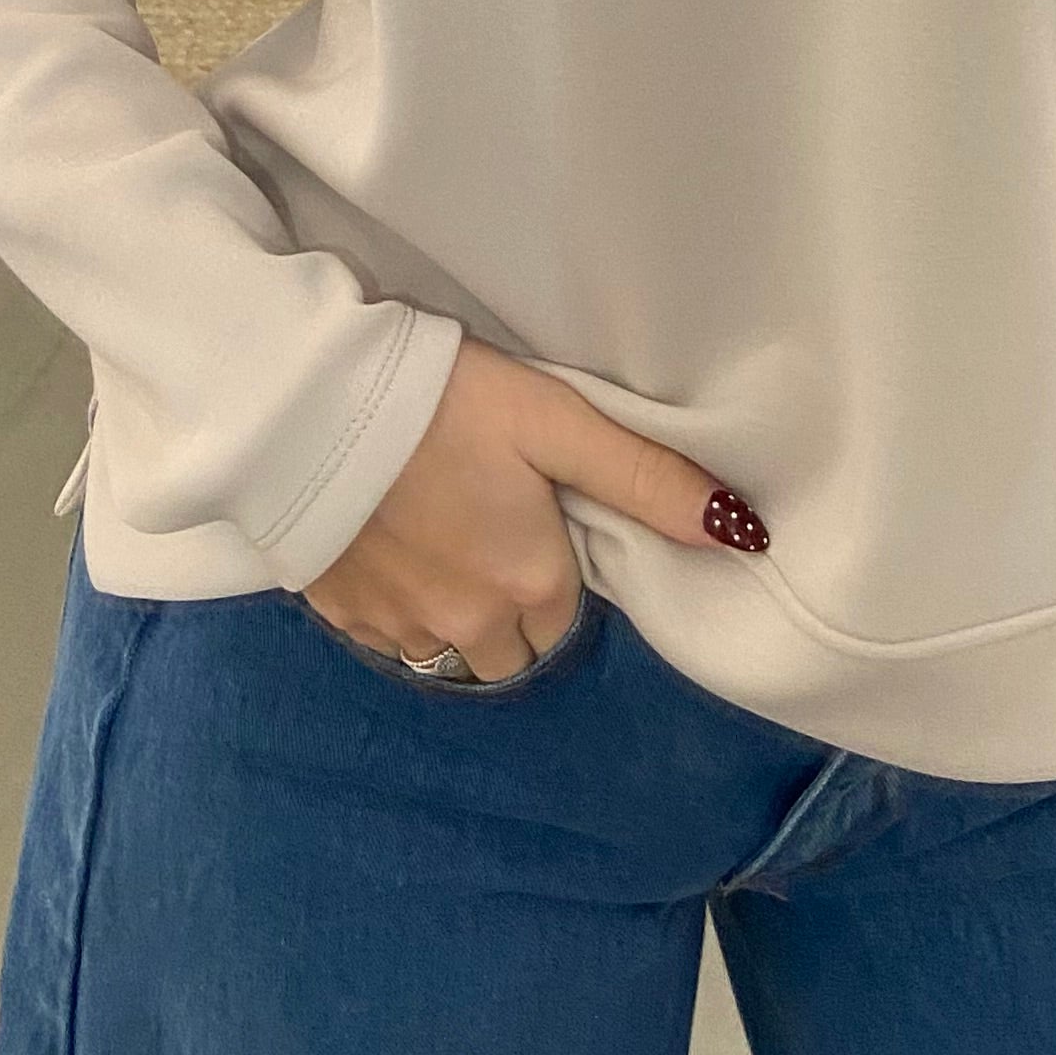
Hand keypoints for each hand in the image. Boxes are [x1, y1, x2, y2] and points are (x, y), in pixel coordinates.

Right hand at [297, 333, 767, 680]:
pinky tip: (388, 546)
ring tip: (436, 534)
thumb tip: (744, 534)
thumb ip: (647, 479)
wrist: (310, 404)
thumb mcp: (558, 423)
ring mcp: (399, 630)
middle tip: (484, 521)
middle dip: (509, 603)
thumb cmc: (446, 404)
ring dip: (454, 611)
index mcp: (532, 585)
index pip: (566, 615)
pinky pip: (388, 637)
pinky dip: (396, 606)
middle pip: (512, 646)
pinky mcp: (341, 619)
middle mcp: (470, 629)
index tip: (531, 515)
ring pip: (448, 650)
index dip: (553, 566)